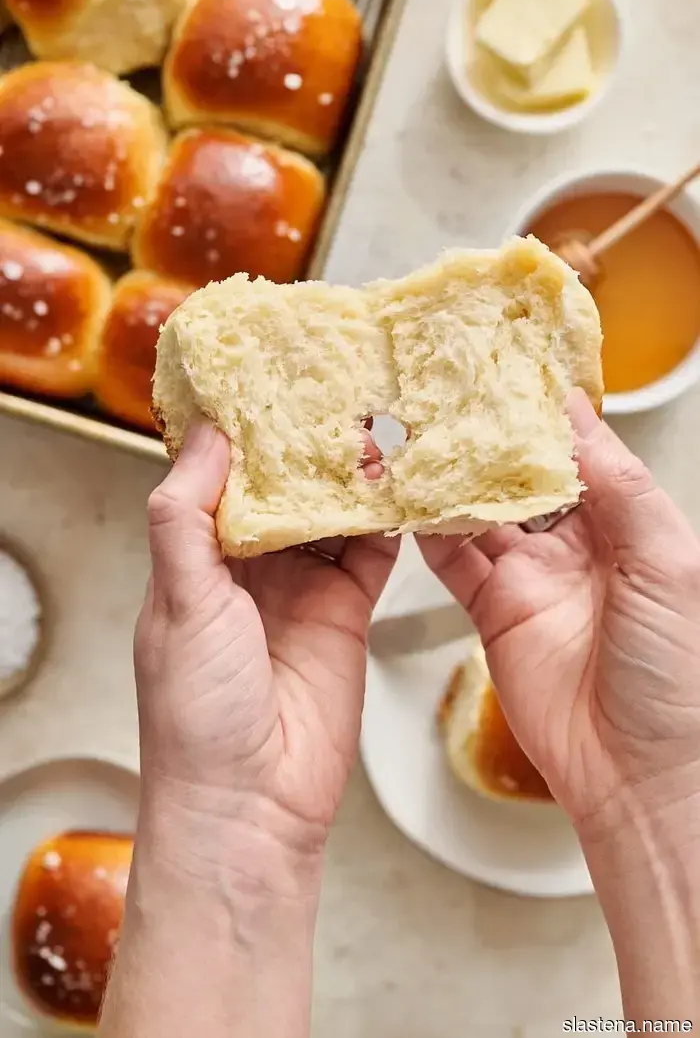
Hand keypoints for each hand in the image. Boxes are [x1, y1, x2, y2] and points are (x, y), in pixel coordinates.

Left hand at [134, 417, 397, 871]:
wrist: (253, 802)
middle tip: (337, 392)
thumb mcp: (179, 603)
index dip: (242, 432)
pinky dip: (387, 519)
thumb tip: (206, 438)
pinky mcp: (348, 610)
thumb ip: (185, 518)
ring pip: (331, 512)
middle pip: (283, 487)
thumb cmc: (198, 714)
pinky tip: (402, 484)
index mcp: (197, 559)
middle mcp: (250, 568)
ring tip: (376, 425)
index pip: (220, 477)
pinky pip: (372, 551)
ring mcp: (302, 587)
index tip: (266, 381)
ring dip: (350, 475)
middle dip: (306, 445)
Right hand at [420, 389, 699, 831]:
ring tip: (424, 439)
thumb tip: (579, 417)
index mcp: (627, 526)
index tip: (512, 374)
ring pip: (481, 512)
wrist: (639, 772)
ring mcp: (531, 578)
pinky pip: (454, 560)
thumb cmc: (678, 676)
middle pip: (522, 477)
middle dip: (491, 440)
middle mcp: (576, 546)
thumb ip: (621, 487)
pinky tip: (415, 501)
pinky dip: (432, 530)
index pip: (579, 452)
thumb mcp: (668, 562)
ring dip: (454, 479)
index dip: (548, 415)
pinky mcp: (493, 611)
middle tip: (454, 399)